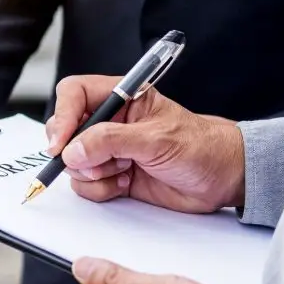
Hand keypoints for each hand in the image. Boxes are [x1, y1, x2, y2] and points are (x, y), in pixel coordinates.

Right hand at [46, 75, 245, 212]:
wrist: (222, 179)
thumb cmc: (202, 147)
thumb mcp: (156, 139)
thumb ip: (111, 141)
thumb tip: (74, 150)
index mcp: (122, 98)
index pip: (74, 94)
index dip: (62, 115)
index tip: (61, 143)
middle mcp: (110, 122)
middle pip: (65, 130)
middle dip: (76, 151)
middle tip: (98, 162)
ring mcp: (108, 150)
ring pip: (72, 162)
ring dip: (93, 173)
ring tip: (124, 170)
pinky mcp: (111, 175)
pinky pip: (85, 184)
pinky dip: (101, 189)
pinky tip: (125, 183)